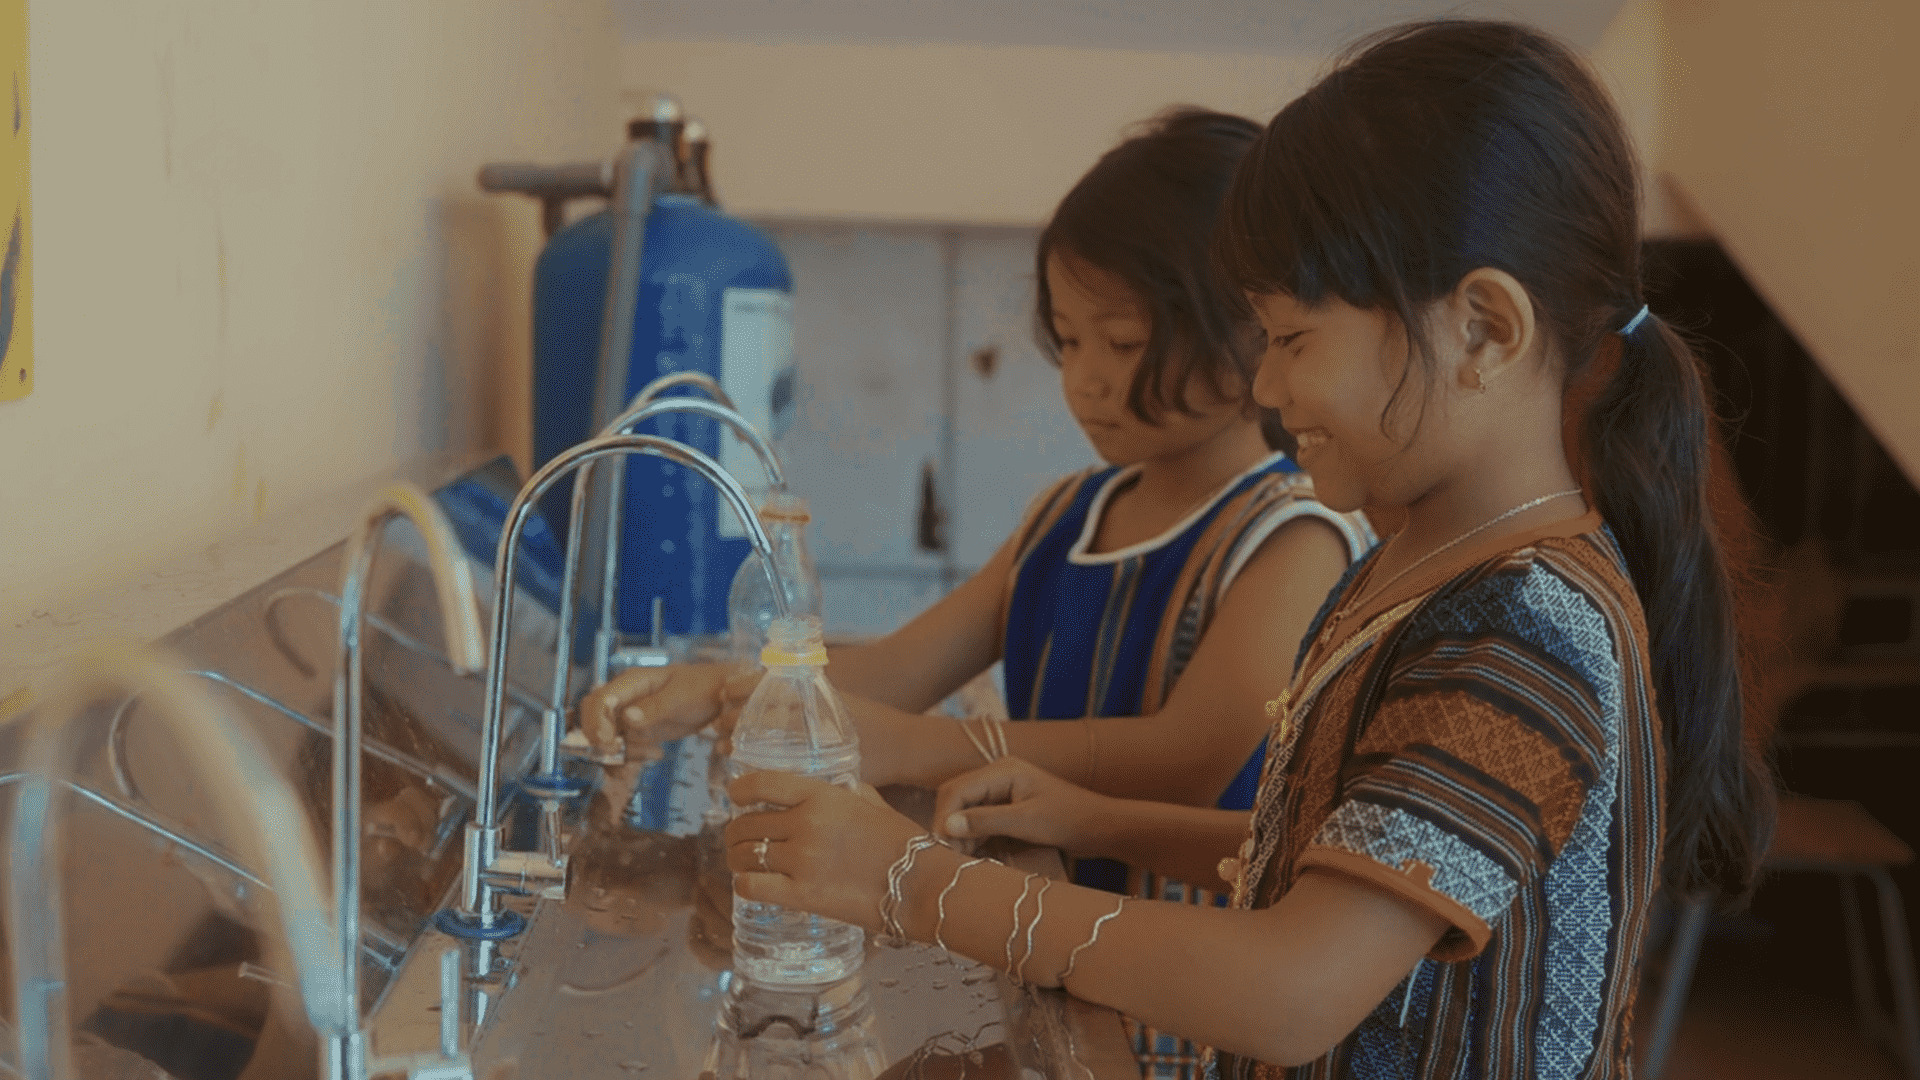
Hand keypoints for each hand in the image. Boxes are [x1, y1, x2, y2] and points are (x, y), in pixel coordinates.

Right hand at [578, 662, 761, 758]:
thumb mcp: (681, 697)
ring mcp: (630, 715)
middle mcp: (625, 697)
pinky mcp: (639, 730)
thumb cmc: (702, 688)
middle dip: (598, 738)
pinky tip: (656, 753)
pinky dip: (632, 755)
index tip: (609, 743)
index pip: (599, 700)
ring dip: (619, 751)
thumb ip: (655, 708)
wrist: (721, 697)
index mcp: (632, 682)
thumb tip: (628, 718)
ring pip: (605, 736)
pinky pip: (623, 746)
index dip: (596, 722)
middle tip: (617, 753)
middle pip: (592, 716)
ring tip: (650, 753)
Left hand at [723, 772, 923, 931]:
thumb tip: (837, 789)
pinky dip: (745, 885)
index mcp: (823, 796)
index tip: (734, 795)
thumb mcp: (874, 804)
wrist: (920, 885)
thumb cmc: (903, 844)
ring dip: (736, 859)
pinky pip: (752, 887)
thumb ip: (849, 793)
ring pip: (745, 855)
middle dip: (736, 832)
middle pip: (747, 824)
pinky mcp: (802, 894)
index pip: (763, 784)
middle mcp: (806, 824)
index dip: (740, 789)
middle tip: (738, 840)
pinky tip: (750, 886)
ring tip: (741, 863)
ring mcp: (802, 860)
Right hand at [932, 757, 1115, 853]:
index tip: (941, 847)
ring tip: (961, 860)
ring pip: (966, 811)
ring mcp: (1002, 792)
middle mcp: (998, 776)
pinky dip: (973, 837)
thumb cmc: (1068, 820)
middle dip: (949, 825)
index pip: (957, 790)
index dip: (944, 817)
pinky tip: (973, 856)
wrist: (1100, 827)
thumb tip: (946, 826)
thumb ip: (985, 821)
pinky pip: (979, 820)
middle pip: (957, 798)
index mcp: (1002, 770)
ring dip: (960, 834)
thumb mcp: (1026, 822)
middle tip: (949, 856)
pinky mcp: (1008, 809)